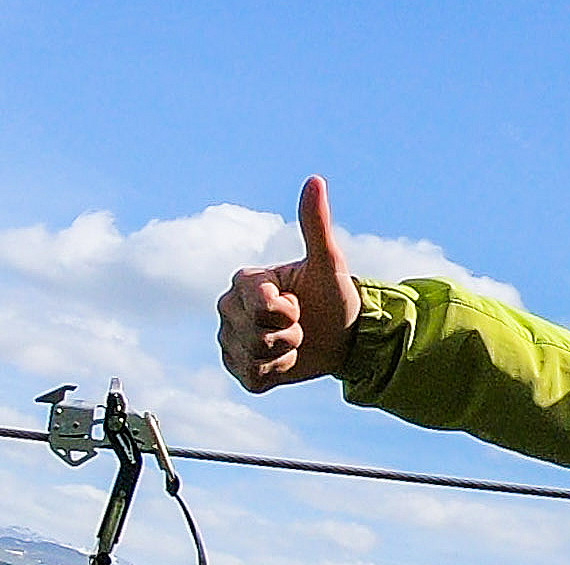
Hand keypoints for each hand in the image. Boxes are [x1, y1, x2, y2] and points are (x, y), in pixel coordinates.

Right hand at [215, 177, 355, 393]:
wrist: (340, 337)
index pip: (259, 307)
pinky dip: (275, 375)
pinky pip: (252, 378)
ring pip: (252, 358)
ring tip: (293, 342)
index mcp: (245, 281)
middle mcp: (228, 307)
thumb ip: (316, 224)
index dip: (286, 313)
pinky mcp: (237, 367)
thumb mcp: (329, 263)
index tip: (298, 304)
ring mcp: (229, 339)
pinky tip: (283, 361)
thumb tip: (315, 180)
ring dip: (283, 356)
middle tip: (299, 324)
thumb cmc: (334, 296)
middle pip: (254, 336)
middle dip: (287, 336)